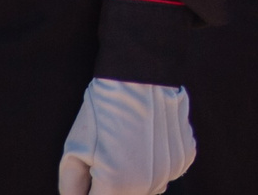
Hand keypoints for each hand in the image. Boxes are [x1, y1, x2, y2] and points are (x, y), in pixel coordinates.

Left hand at [56, 79, 192, 194]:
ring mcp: (171, 170)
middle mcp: (149, 184)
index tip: (90, 178)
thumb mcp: (73, 151)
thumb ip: (71, 189)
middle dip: (110, 187)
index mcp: (117, 185)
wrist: (140, 73)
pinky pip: (166, 174)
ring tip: (126, 149)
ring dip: (134, 180)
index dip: (90, 193)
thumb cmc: (102, 111)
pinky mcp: (186, 156)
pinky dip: (155, 166)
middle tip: (106, 160)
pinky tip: (146, 142)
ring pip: (147, 190)